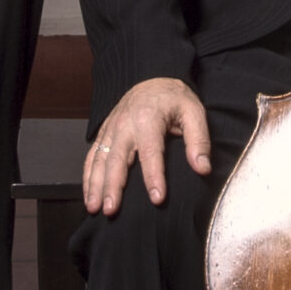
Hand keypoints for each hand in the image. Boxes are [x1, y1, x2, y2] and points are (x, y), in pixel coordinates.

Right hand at [84, 79, 212, 215]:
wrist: (153, 79)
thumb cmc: (174, 99)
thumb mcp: (194, 112)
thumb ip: (199, 141)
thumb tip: (203, 168)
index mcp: (148, 119)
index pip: (150, 152)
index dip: (154, 176)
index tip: (157, 198)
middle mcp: (125, 124)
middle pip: (117, 159)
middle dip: (113, 186)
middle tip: (111, 210)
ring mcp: (111, 129)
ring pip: (99, 160)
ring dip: (95, 185)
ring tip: (96, 208)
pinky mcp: (104, 133)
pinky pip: (91, 156)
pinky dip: (87, 177)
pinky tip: (89, 195)